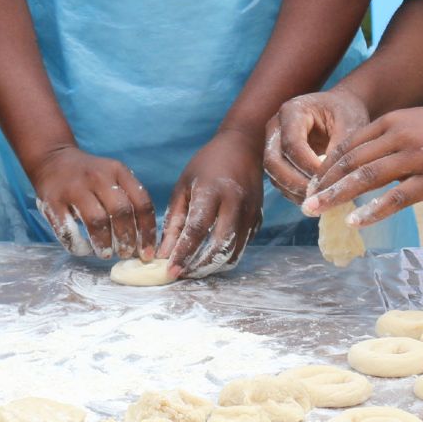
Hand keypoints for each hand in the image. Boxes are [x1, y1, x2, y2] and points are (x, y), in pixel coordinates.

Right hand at [25, 144, 155, 259]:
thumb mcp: (112, 176)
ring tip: (105, 253)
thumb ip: (128, 200)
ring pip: (96, 221)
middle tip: (124, 253)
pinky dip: (79, 246)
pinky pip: (69, 231)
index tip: (147, 252)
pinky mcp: (53, 202)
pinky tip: (84, 249)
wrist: (52, 160)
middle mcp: (97, 177)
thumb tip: (143, 242)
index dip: (147, 231)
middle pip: (120, 212)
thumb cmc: (89, 177)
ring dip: (104, 244)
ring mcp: (74, 188)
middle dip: (126, 239)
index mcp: (117, 171)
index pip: (141, 202)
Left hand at [156, 128, 262, 278]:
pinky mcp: (258, 219)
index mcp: (211, 191)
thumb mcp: (183, 186)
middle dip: (200, 267)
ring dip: (213, 267)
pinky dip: (225, 257)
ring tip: (193, 270)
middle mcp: (235, 203)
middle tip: (182, 274)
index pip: (197, 230)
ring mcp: (250, 213)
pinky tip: (209, 257)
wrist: (243, 147)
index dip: (183, 253)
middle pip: (219, 247)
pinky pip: (242, 247)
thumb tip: (164, 253)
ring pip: (234, 252)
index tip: (170, 270)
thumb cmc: (206, 165)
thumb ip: (174, 220)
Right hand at [264, 87, 371, 201]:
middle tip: (319, 197)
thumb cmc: (347, 113)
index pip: (292, 144)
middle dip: (295, 183)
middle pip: (273, 162)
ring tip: (319, 200)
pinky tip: (315, 198)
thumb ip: (339, 151)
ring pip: (274, 174)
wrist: (340, 108)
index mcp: (292, 111)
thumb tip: (331, 182)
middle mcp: (276, 126)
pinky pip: (280, 180)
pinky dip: (295, 192)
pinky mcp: (278, 159)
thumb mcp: (350, 126)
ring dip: (294, 191)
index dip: (308, 166)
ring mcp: (273, 143)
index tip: (329, 181)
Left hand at [300, 103, 422, 227]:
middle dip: (324, 182)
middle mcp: (399, 135)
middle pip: (351, 160)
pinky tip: (355, 221)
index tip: (313, 183)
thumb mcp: (418, 123)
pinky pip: (397, 197)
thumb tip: (367, 163)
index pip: (349, 144)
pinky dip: (373, 210)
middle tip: (305, 202)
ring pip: (367, 177)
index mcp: (393, 121)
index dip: (327, 165)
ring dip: (338, 195)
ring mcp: (417, 157)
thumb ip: (392, 139)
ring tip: (317, 210)